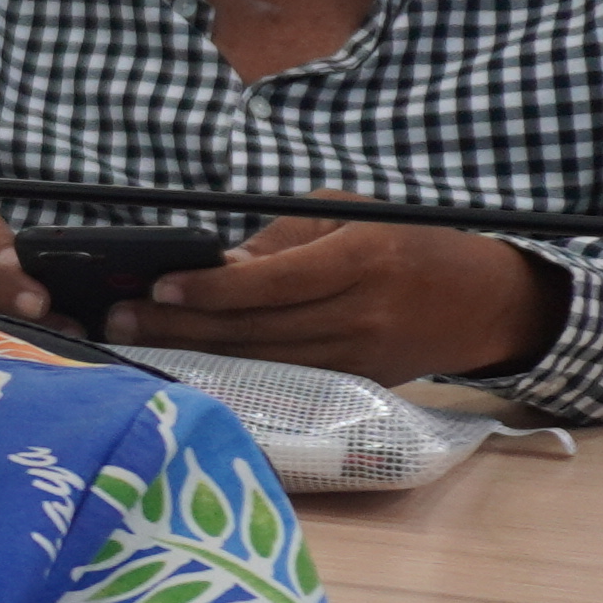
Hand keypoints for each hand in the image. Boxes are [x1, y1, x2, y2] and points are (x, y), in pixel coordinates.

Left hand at [105, 208, 559, 383]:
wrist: (483, 304)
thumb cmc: (405, 244)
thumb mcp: (349, 216)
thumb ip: (283, 238)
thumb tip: (216, 266)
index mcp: (362, 260)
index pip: (275, 281)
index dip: (213, 288)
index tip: (159, 284)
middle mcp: (361, 315)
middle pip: (257, 327)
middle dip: (181, 324)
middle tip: (119, 317)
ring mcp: (358, 358)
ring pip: (262, 361)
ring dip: (192, 353)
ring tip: (135, 339)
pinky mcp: (354, 386)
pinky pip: (281, 380)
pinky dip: (229, 372)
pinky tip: (183, 363)